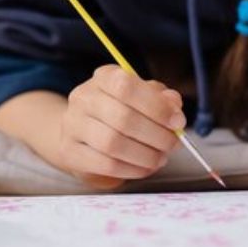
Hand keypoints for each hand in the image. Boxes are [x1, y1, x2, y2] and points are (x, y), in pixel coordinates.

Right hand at [56, 65, 183, 189]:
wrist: (81, 132)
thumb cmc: (119, 112)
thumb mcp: (142, 96)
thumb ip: (160, 98)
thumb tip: (174, 106)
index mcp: (103, 77)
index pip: (126, 86)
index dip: (156, 106)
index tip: (178, 122)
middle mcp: (83, 98)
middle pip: (122, 118)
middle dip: (156, 135)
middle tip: (173, 144)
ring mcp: (73, 125)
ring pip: (113, 143)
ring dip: (145, 155)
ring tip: (160, 158)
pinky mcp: (70, 151)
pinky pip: (105, 165)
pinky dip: (132, 169)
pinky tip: (144, 168)